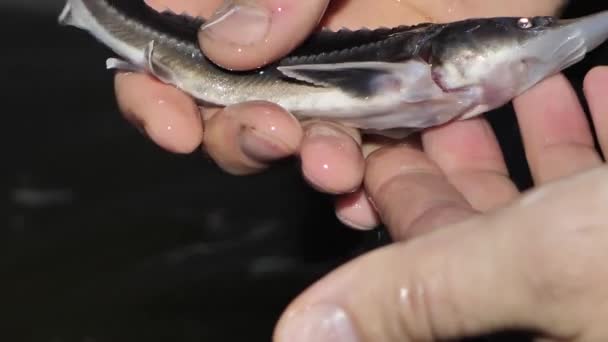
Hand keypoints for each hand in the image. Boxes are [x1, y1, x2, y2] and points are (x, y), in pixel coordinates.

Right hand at [114, 0, 562, 228]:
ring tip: (333, 163)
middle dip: (239, 139)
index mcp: (251, 6)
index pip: (167, 54)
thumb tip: (223, 45)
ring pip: (291, 147)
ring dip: (301, 163)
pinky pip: (358, 164)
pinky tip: (362, 192)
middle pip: (223, 116)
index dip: (154, 94)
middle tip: (275, 134)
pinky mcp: (389, 112)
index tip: (172, 125)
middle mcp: (282, 50)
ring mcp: (335, 85)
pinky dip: (355, 187)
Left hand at [272, 67, 607, 340]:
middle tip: (438, 96)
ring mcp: (602, 263)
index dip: (394, 180)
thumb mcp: (540, 262)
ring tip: (519, 84)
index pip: (424, 241)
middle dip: (460, 147)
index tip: (378, 131)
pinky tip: (597, 92)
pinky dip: (598, 134)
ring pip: (550, 194)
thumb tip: (301, 333)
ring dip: (531, 133)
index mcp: (507, 311)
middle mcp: (550, 293)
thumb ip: (417, 290)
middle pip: (484, 213)